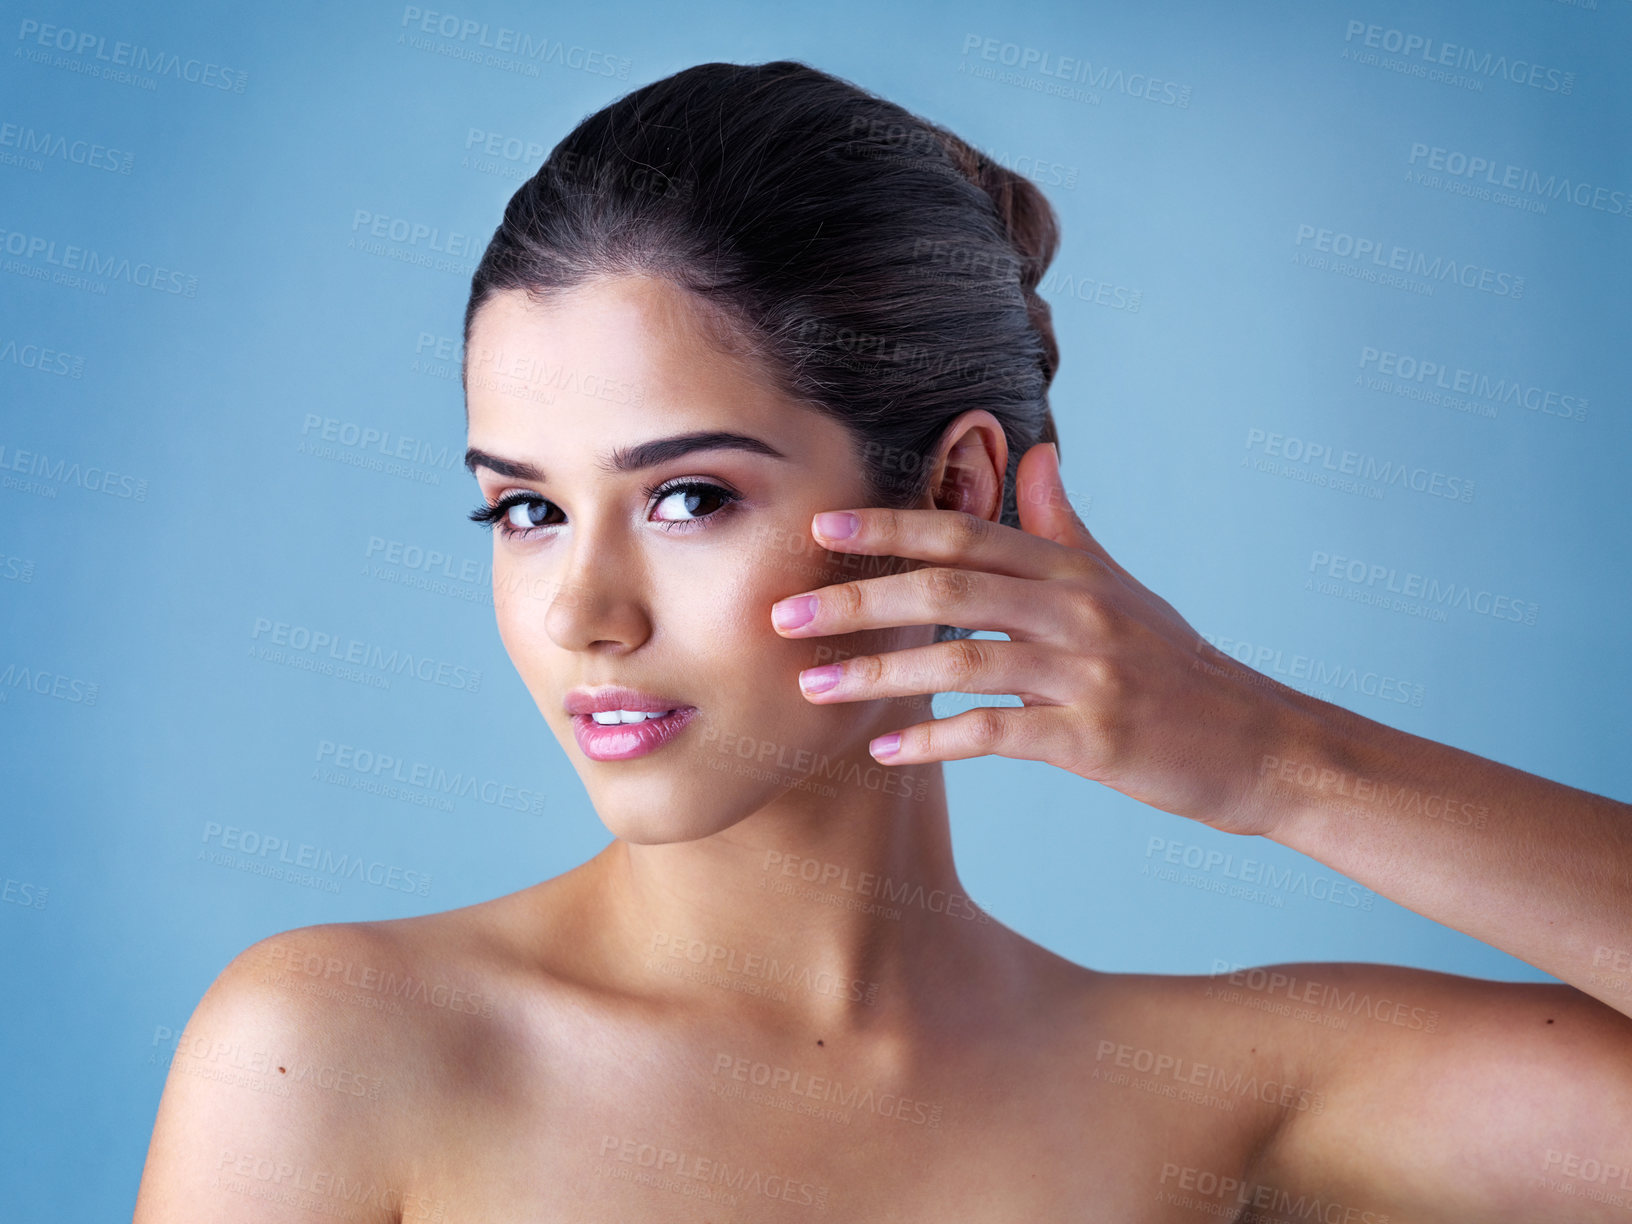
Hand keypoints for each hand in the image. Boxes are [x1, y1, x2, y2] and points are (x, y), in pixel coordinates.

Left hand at [769, 443, 1305, 835]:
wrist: (1258, 740)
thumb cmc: (1176, 665)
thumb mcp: (1121, 587)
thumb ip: (1064, 527)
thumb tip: (1033, 455)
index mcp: (1072, 570)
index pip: (967, 533)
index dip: (890, 527)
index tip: (820, 529)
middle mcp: (1076, 610)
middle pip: (949, 588)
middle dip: (858, 600)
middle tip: (783, 616)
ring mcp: (1086, 673)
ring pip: (962, 660)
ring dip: (878, 675)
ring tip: (811, 688)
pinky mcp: (1093, 737)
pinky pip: (996, 734)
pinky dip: (934, 740)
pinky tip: (885, 750)